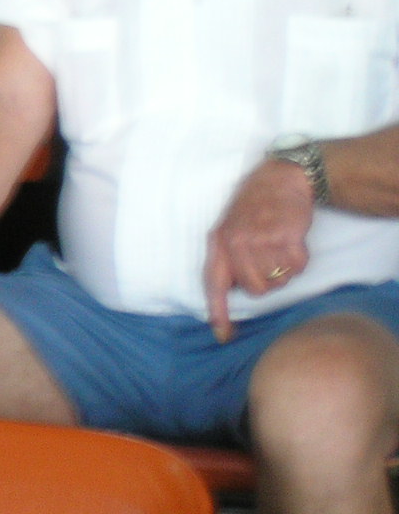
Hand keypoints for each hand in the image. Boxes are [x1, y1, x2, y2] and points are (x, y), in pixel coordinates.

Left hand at [204, 158, 316, 340]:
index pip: (214, 283)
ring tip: (280, 247)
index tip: (223, 335)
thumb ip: (226, 256)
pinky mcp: (286, 237)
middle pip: (255, 289)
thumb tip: (229, 290)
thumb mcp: (229, 227)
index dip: (218, 312)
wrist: (280, 178)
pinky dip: (300, 261)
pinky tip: (294, 242)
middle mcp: (237, 243)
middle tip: (269, 260)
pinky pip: (297, 268)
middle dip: (266, 281)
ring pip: (278, 280)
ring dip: (283, 270)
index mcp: (219, 242)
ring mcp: (262, 240)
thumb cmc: (254, 207)